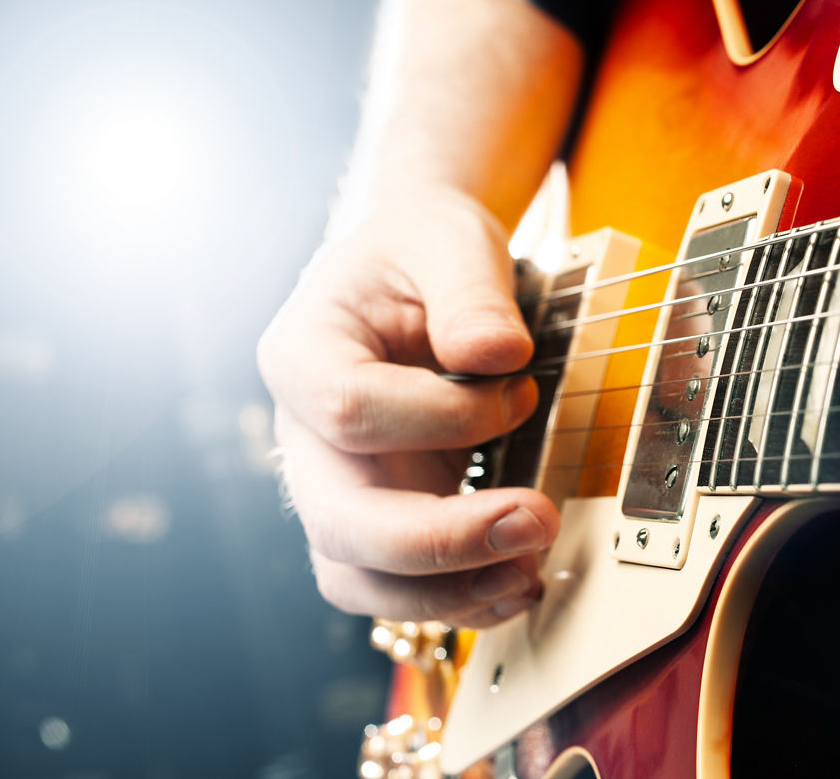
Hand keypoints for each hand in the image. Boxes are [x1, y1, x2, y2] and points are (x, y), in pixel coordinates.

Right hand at [257, 187, 557, 627]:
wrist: (417, 273)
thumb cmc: (423, 253)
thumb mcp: (449, 240)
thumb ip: (469, 290)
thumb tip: (497, 354)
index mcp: (303, 353)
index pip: (348, 408)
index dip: (442, 415)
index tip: (518, 390)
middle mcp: (303, 435)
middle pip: (340, 520)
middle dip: (441, 539)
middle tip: (537, 521)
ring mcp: (335, 486)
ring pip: (357, 576)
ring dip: (447, 592)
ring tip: (530, 571)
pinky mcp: (377, 520)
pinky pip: (394, 588)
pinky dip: (455, 599)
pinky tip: (520, 580)